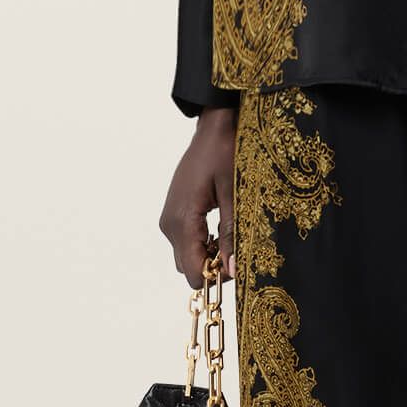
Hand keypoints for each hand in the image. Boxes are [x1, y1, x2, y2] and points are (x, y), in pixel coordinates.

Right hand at [159, 104, 237, 287]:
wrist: (212, 129)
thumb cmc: (225, 155)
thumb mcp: (234, 195)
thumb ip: (231, 235)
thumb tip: (232, 270)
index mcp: (183, 220)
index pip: (193, 271)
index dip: (215, 277)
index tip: (237, 266)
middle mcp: (169, 223)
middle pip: (187, 267)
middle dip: (212, 267)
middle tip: (237, 249)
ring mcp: (168, 217)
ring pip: (185, 255)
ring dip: (207, 255)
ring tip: (230, 236)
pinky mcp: (173, 212)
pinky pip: (184, 240)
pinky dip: (201, 243)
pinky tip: (220, 228)